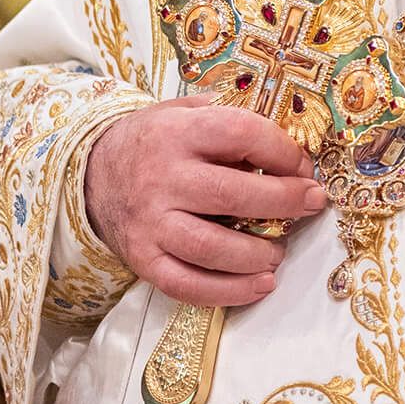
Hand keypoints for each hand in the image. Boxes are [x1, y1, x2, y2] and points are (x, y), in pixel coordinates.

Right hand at [84, 98, 325, 306]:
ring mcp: (150, 223)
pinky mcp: (141, 259)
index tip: (304, 166)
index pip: (240, 134)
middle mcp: (162, 178)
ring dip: (256, 254)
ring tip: (280, 252)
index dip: (282, 151)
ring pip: (209, 247)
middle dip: (283, 202)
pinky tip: (259, 286)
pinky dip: (226, 292)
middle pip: (231, 194)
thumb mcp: (189, 111)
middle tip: (312, 204)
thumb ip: (234, 118)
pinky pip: (185, 284)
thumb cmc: (158, 140)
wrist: (92, 172)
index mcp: (179, 133)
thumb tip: (292, 143)